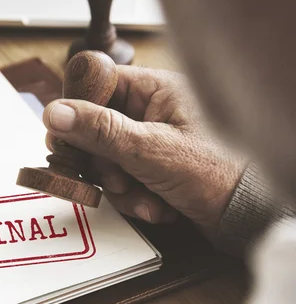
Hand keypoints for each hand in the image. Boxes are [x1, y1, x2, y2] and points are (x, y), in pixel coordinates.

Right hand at [42, 66, 245, 237]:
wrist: (248, 216)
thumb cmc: (218, 172)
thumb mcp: (150, 149)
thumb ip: (99, 130)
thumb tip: (55, 112)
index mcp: (156, 90)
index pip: (99, 87)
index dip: (77, 111)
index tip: (65, 136)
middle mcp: (152, 114)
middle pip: (96, 131)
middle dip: (103, 165)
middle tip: (116, 179)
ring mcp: (151, 144)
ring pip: (106, 162)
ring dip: (121, 189)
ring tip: (147, 198)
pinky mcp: (152, 170)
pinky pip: (123, 182)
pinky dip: (136, 199)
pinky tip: (158, 207)